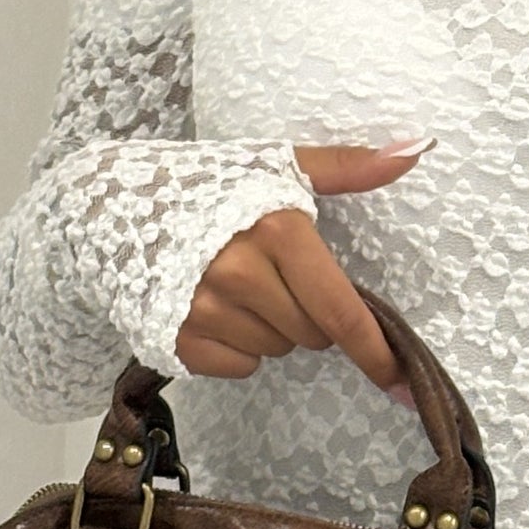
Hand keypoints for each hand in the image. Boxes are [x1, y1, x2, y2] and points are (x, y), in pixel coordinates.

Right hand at [173, 144, 428, 397]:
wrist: (112, 203)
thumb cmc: (207, 184)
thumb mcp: (277, 167)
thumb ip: (348, 166)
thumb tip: (416, 150)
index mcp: (276, 231)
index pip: (340, 310)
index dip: (373, 350)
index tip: (397, 378)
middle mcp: (239, 274)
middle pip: (312, 335)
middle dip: (306, 312)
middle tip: (272, 274)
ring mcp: (203, 310)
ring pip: (276, 350)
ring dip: (270, 328)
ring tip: (234, 285)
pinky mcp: (176, 339)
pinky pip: (240, 366)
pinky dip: (236, 346)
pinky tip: (213, 308)